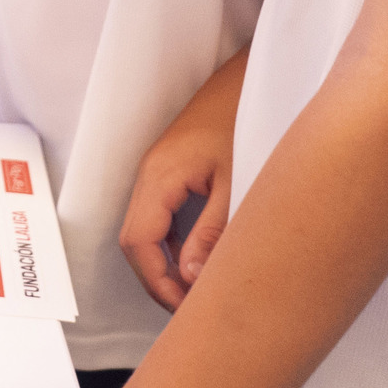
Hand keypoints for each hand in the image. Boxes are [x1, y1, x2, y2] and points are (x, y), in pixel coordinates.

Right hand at [121, 54, 243, 311]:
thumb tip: (192, 281)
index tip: (185, 310)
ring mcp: (159, 171)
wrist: (251, 77)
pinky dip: (173, 245)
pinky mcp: (172, 171)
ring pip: (146, 230)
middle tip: (192, 309)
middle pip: (136, 241)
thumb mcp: (236, 183)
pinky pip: (160, 216)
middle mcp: (150, 174)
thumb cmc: (247, 120)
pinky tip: (200, 260)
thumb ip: (212, 234)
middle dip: (159, 280)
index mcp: (160, 176)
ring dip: (166, 265)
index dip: (157, 283)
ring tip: (198, 292)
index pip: (138, 243)